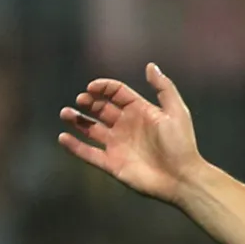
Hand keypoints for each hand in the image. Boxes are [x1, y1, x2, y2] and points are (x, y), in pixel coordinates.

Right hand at [59, 63, 202, 203]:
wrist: (181, 177)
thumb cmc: (181, 144)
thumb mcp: (176, 111)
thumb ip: (163, 88)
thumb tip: (150, 65)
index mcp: (141, 111)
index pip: (117, 93)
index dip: (103, 88)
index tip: (91, 87)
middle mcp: (127, 126)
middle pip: (101, 109)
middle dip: (88, 102)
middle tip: (80, 100)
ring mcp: (118, 145)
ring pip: (91, 129)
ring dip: (77, 120)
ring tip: (65, 113)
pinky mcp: (112, 163)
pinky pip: (88, 153)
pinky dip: (75, 146)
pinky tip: (63, 138)